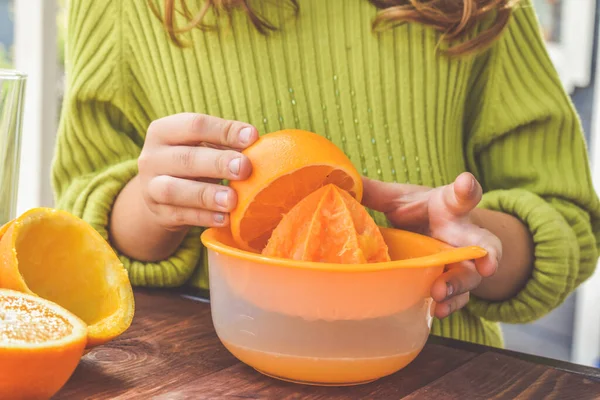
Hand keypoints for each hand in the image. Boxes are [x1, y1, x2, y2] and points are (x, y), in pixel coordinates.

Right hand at [138, 113, 257, 229]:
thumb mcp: (202, 147)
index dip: (225, 130)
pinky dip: (204, 218)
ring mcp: (151, 187)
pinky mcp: (158, 213)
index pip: (194, 125)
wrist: (159, 195)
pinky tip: (225, 218)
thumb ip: (224, 144)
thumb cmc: (191, 163)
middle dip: (218, 162)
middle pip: (185, 158)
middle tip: (245, 168)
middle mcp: (152, 157)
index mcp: (163, 131)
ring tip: (232, 200)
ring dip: (206, 195)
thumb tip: (256, 146)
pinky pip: (181, 216)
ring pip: (174, 190)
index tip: (253, 137)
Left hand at [362, 173, 501, 318]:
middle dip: (486, 253)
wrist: (440, 231)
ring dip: (457, 286)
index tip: (465, 184)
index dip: (466, 189)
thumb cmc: (421, 211)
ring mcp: (462, 262)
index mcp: (450, 207)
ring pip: (470, 276)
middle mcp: (464, 235)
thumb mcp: (400, 199)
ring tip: (440, 293)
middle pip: (483, 243)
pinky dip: (450, 304)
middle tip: (485, 264)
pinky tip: (438, 311)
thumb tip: (343, 182)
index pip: (462, 195)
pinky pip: (459, 297)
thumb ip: (376, 192)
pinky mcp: (455, 283)